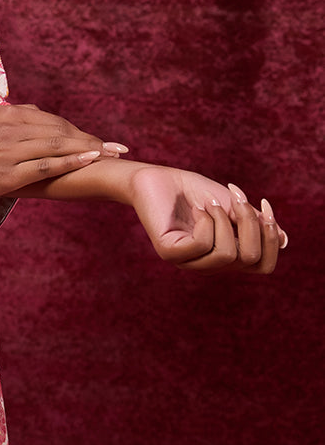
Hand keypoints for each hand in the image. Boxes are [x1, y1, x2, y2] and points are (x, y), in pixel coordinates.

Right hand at [0, 101, 124, 203]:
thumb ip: (12, 123)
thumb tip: (35, 123)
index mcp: (7, 114)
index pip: (52, 121)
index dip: (78, 131)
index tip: (99, 140)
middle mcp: (11, 127)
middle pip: (60, 131)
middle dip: (91, 140)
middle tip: (117, 149)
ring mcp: (9, 150)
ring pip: (57, 145)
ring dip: (88, 150)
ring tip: (111, 156)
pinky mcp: (6, 173)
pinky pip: (46, 165)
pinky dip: (71, 162)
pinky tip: (89, 161)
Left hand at [129, 165, 283, 272]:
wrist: (159, 178)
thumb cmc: (195, 192)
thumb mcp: (233, 206)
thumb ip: (257, 223)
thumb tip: (285, 241)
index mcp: (228, 257)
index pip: (263, 266)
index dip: (272, 238)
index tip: (265, 207)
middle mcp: (210, 264)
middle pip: (251, 258)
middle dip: (250, 222)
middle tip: (234, 197)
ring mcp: (189, 261)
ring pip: (227, 254)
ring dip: (224, 219)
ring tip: (209, 202)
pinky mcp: (170, 253)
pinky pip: (202, 245)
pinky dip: (206, 221)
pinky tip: (196, 209)